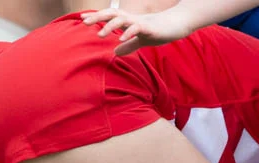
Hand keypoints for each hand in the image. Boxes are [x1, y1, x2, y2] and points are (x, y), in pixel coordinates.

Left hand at [80, 4, 194, 55]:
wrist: (177, 25)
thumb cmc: (159, 31)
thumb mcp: (141, 41)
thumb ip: (128, 46)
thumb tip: (115, 52)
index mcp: (128, 21)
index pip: (109, 16)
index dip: (96, 16)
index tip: (81, 19)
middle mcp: (131, 19)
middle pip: (111, 14)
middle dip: (97, 17)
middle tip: (84, 23)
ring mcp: (140, 22)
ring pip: (121, 20)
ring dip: (110, 26)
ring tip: (100, 35)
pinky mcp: (149, 28)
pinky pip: (136, 29)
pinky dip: (128, 33)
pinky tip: (120, 39)